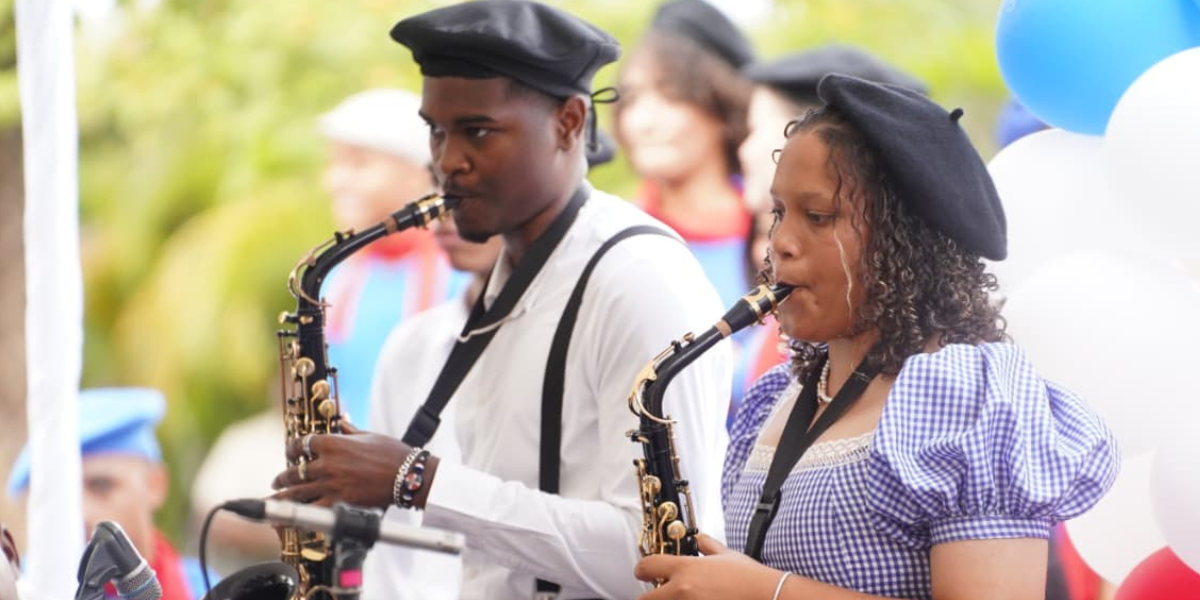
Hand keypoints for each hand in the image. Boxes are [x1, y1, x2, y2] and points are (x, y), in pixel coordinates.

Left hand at [271, 423, 406, 508]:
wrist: (408, 476)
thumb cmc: (392, 453)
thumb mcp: (369, 436)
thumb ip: (350, 430)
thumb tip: (342, 421)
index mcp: (334, 443)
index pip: (302, 443)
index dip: (291, 448)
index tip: (289, 451)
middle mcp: (327, 464)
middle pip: (294, 470)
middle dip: (283, 476)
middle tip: (277, 480)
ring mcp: (331, 484)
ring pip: (297, 491)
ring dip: (282, 495)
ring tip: (275, 497)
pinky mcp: (339, 502)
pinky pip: (312, 509)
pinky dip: (297, 513)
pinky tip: (287, 517)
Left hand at [634, 534, 783, 599]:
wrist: (769, 596)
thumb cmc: (750, 578)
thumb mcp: (728, 556)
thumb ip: (708, 546)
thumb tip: (700, 539)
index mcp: (686, 569)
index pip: (647, 566)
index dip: (641, 569)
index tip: (642, 572)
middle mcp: (681, 591)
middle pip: (644, 599)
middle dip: (647, 597)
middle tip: (656, 594)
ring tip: (679, 599)